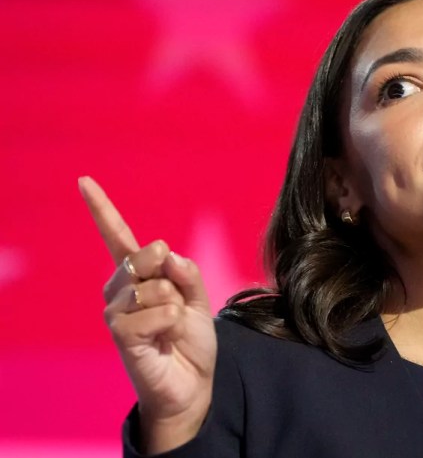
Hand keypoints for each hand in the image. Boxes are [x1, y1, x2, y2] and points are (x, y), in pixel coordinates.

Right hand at [79, 176, 216, 452]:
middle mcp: (121, 289)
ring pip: (154, 285)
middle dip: (169, 270)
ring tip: (171, 326)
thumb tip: (166, 253)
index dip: (102, 209)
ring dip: (175, 304)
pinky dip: (171, 320)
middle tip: (178, 301)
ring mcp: (117, 311)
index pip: (118, 237)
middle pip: (144, 254)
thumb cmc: (190, 338)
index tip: (84, 181)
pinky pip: (154, 310)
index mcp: (139, 276)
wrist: (191, 382)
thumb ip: (186, 273)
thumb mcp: (198, 299)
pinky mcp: (120, 334)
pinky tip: (167, 336)